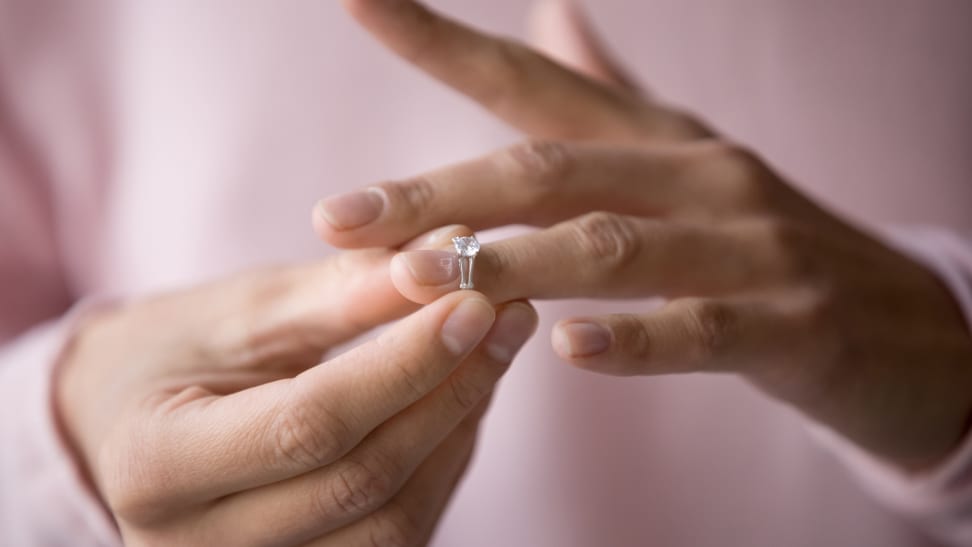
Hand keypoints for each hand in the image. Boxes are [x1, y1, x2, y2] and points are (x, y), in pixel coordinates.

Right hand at [57, 228, 537, 545]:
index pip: (310, 424)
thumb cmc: (169, 353)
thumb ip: (341, 293)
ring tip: (493, 347)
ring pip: (394, 522)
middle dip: (448, 392)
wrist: (124, 422)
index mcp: (158, 468)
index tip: (474, 300)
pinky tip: (461, 396)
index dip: (404, 364)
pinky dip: (440, 462)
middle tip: (504, 313)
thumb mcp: (238, 310)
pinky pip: (395, 533)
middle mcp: (198, 546)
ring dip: (457, 429)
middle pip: (362, 481)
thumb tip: (449, 254)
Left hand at [319, 0, 971, 471]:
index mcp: (659, 139)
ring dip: (512, 261)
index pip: (533, 83)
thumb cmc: (766, 244)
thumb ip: (611, 95)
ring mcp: (752, 246)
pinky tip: (566, 346)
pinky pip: (701, 329)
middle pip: (550, 169)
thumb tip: (550, 15)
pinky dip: (633, 339)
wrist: (910, 324)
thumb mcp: (686, 162)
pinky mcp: (794, 325)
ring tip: (418, 279)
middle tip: (341, 218)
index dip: (440, 41)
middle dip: (439, 193)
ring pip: (613, 245)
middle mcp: (700, 175)